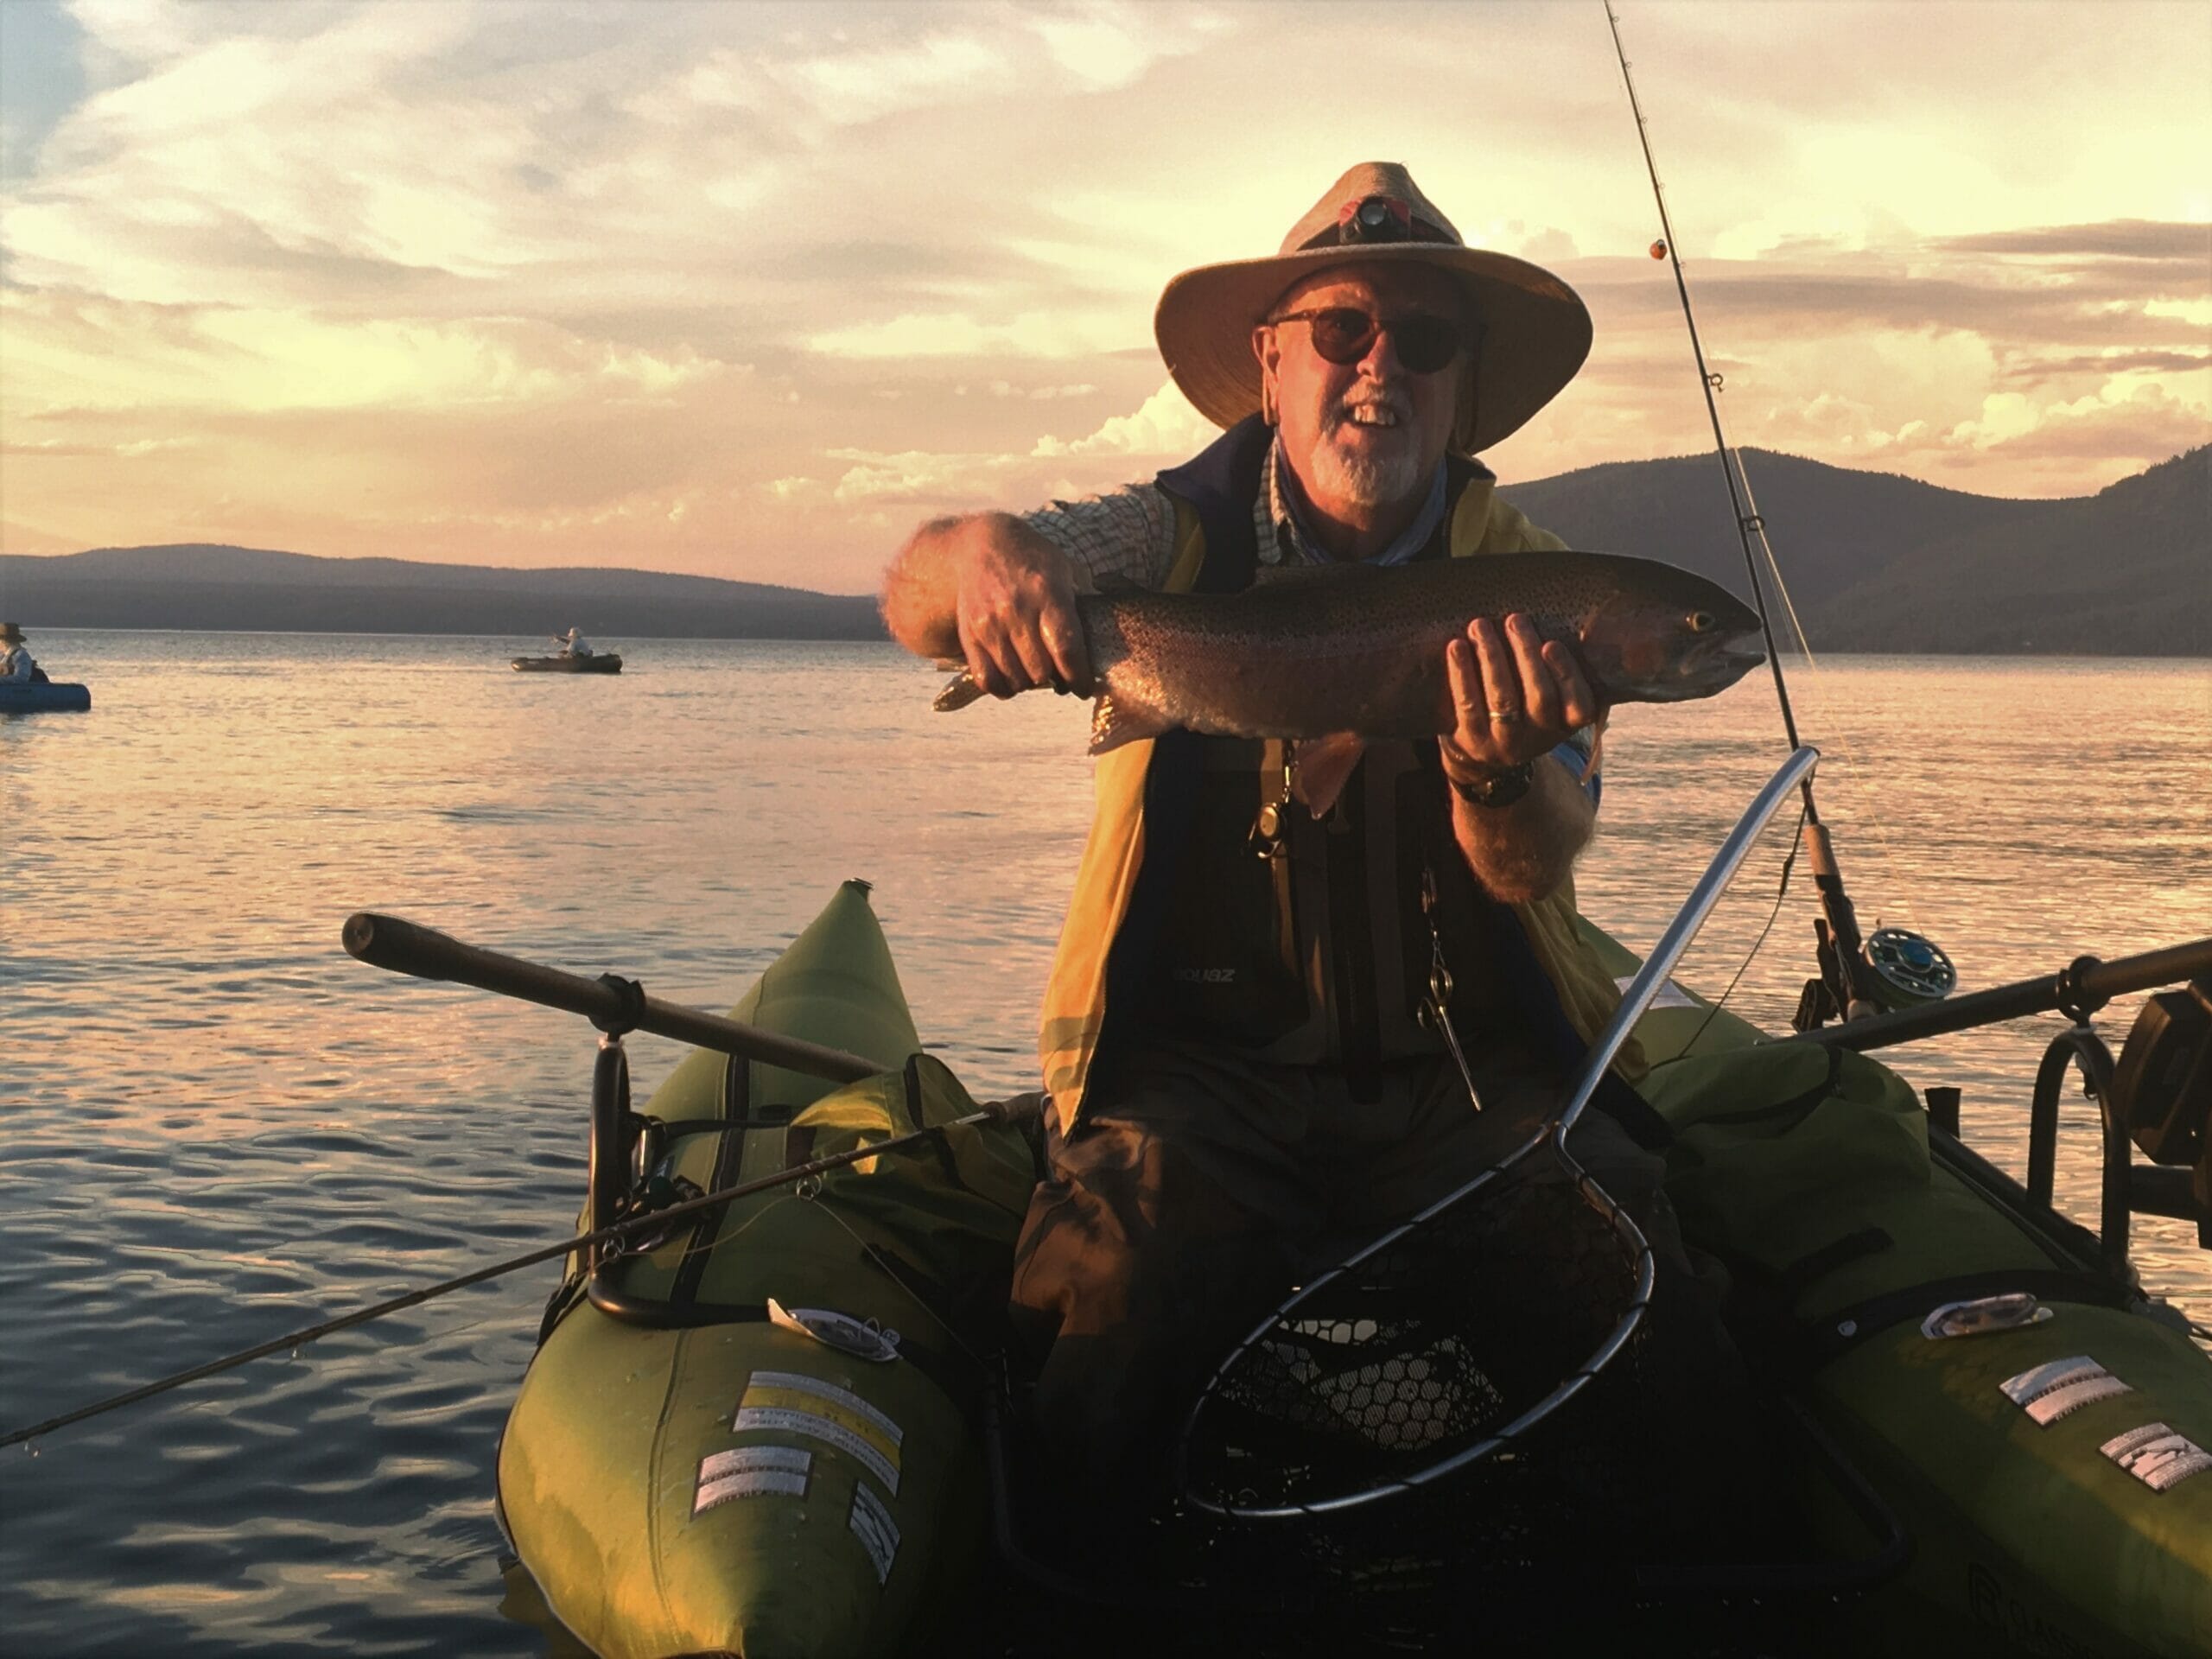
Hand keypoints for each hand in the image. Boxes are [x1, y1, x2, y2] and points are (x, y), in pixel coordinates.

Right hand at [956, 530, 1092, 698]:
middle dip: (1055, 678)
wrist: (982, 545)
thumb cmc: (1032, 561)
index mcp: (1046, 593)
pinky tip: (1013, 679)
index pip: (1066, 650)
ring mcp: (989, 624)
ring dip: (1030, 682)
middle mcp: (1016, 610)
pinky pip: (987, 679)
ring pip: (1016, 679)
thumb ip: (1078, 607)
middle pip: (1041, 670)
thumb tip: (1096, 647)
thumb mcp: (1063, 571)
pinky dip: (1003, 688)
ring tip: (1035, 670)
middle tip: (1059, 674)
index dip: (1079, 677)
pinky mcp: (969, 634)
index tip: (1084, 688)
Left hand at [1441, 614, 1597, 778]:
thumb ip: (1555, 672)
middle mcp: (1538, 737)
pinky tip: (1456, 647)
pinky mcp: (1472, 740)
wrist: (1481, 754)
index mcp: (1564, 724)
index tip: (1551, 643)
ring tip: (1480, 626)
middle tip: (1515, 620)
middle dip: (1526, 653)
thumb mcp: (1548, 701)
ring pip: (1503, 698)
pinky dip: (1462, 673)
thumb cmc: (1520, 710)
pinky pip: (1468, 704)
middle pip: (1539, 696)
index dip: (1567, 675)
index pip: (1579, 705)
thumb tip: (1562, 621)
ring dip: (1492, 656)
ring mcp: (1504, 742)